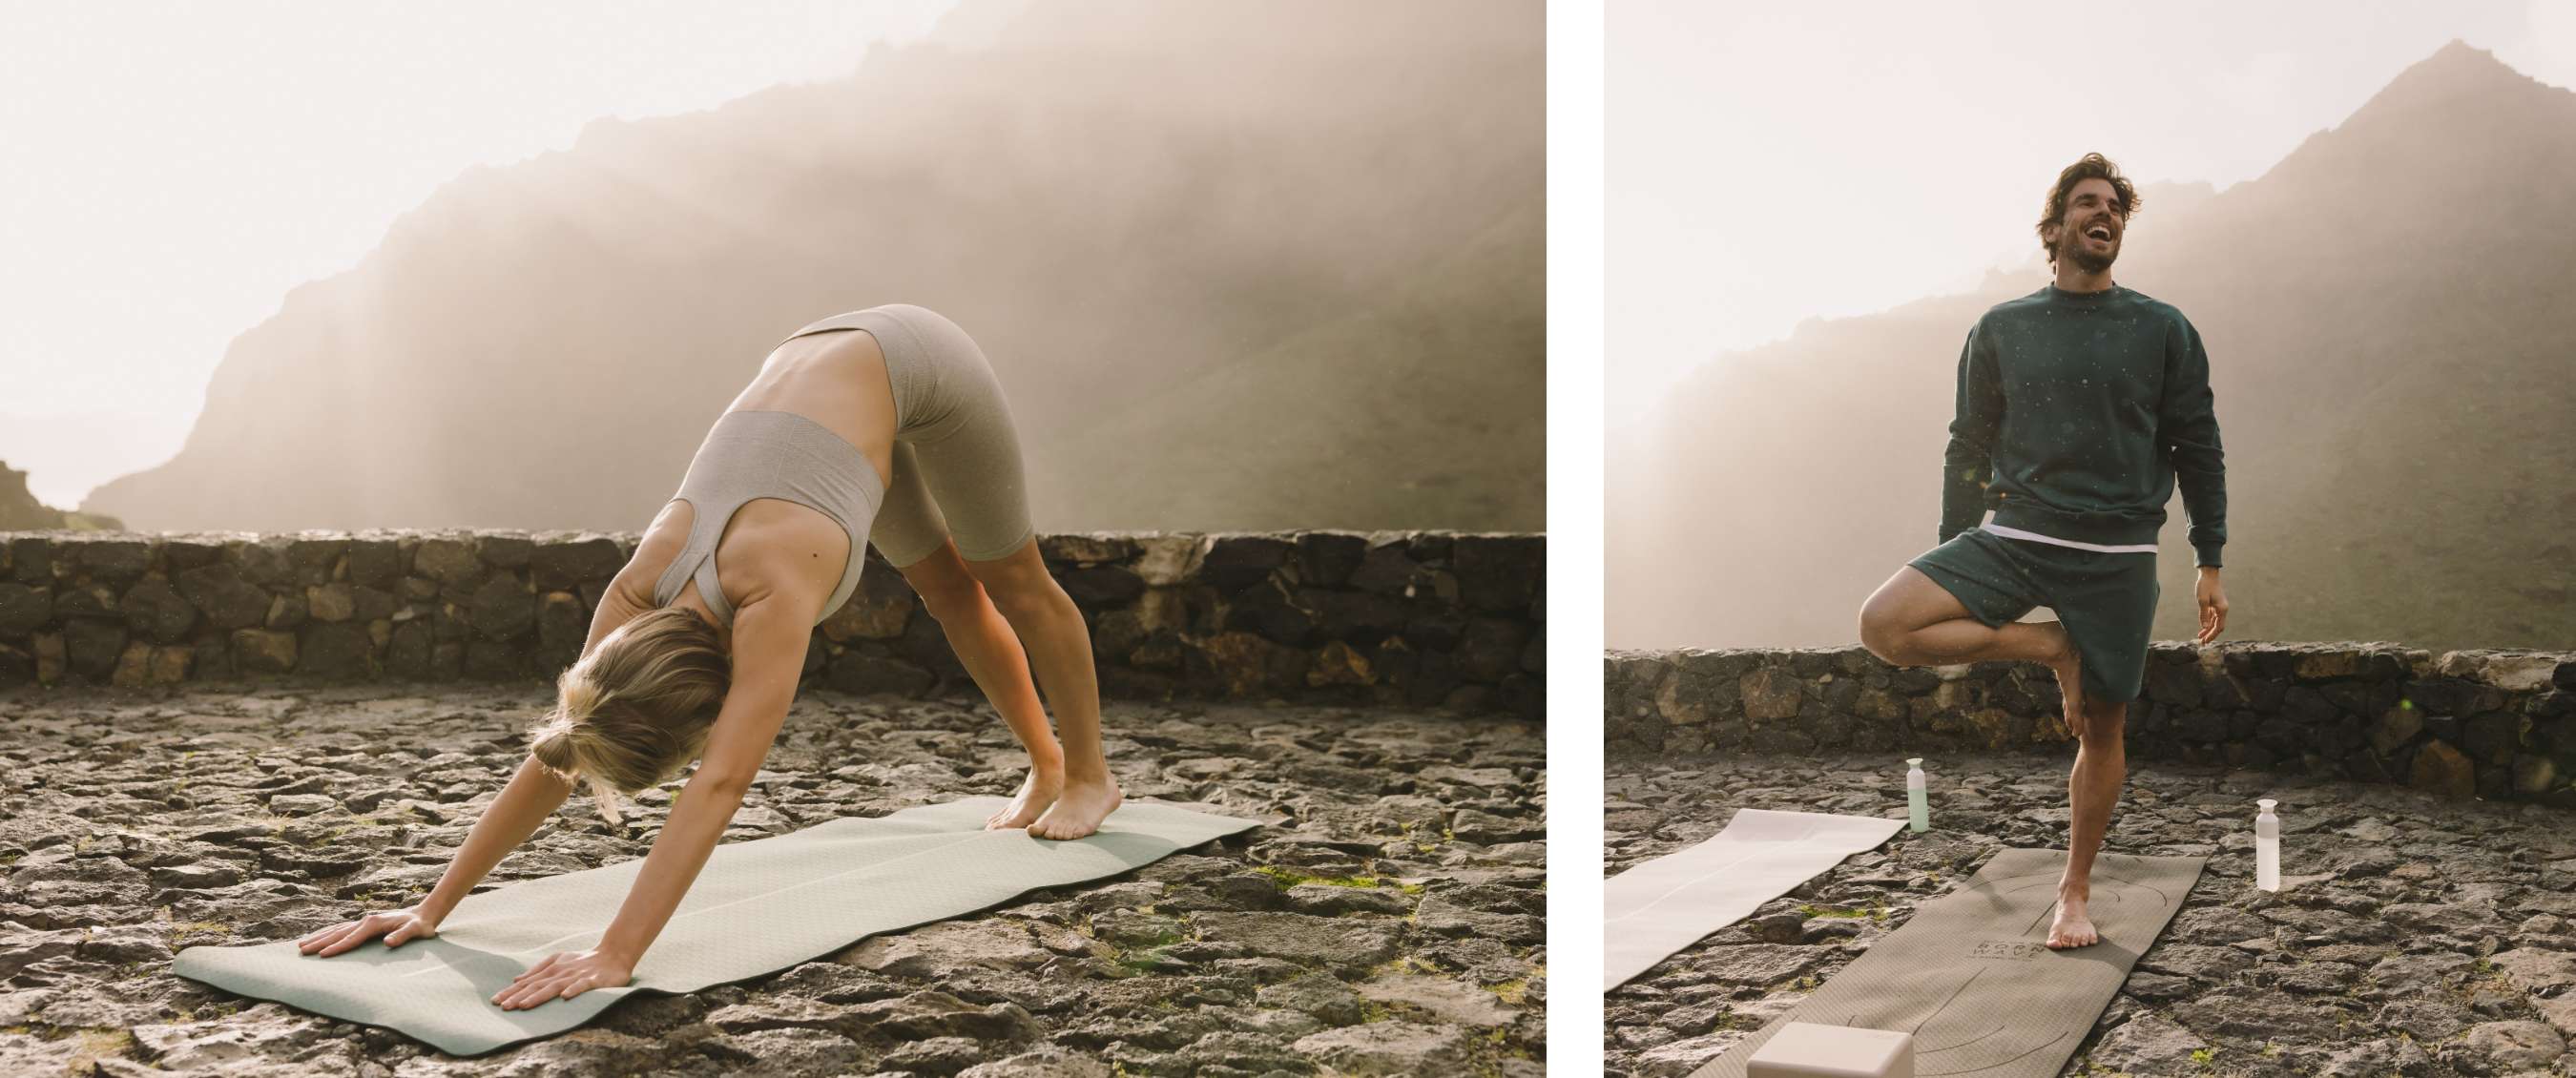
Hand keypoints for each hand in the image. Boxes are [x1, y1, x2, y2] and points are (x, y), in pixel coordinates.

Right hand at [296, 908, 438, 956]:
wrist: (424, 914)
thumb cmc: (420, 926)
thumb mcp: (416, 931)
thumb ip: (403, 937)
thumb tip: (388, 943)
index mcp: (374, 923)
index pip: (352, 938)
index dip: (337, 947)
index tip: (322, 955)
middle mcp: (365, 920)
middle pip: (338, 932)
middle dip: (320, 942)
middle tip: (302, 951)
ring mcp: (363, 921)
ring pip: (336, 929)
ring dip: (319, 937)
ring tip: (301, 945)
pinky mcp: (364, 924)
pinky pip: (341, 928)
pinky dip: (328, 933)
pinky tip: (320, 937)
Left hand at [493, 948, 632, 1009]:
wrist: (613, 954)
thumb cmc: (584, 960)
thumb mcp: (559, 960)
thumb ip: (538, 969)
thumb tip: (516, 979)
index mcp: (552, 969)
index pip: (527, 982)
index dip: (511, 991)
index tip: (495, 1001)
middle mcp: (561, 972)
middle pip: (536, 985)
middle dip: (518, 996)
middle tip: (502, 1007)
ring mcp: (576, 975)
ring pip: (554, 986)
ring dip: (538, 996)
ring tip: (523, 1006)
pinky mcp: (593, 979)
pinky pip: (582, 985)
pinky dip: (573, 990)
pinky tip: (565, 997)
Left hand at [2195, 568, 2228, 643]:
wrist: (2209, 574)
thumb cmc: (2205, 586)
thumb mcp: (2202, 601)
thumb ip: (2204, 615)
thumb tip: (2205, 627)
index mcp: (2222, 609)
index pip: (2219, 627)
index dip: (2212, 635)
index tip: (2205, 641)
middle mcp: (2223, 609)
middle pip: (2217, 626)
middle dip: (2210, 635)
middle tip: (2202, 642)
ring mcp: (2220, 607)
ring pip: (2215, 622)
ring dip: (2208, 630)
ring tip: (2200, 637)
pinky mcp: (2215, 604)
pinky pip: (2212, 617)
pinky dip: (2208, 622)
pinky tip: (2202, 628)